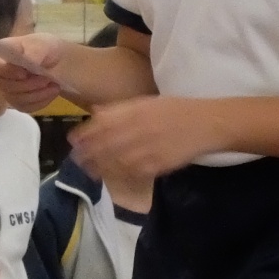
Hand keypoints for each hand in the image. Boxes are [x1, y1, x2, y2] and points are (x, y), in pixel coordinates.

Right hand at [0, 31, 66, 112]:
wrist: (61, 63)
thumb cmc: (48, 49)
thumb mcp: (44, 44)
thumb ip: (34, 50)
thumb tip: (28, 60)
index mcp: (3, 55)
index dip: (7, 71)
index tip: (24, 74)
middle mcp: (2, 74)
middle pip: (5, 86)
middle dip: (28, 84)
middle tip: (46, 78)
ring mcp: (9, 90)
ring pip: (16, 99)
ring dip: (37, 94)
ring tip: (53, 85)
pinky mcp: (20, 103)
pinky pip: (26, 107)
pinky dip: (42, 101)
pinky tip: (52, 92)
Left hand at [70, 96, 217, 180]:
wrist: (206, 124)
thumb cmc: (175, 110)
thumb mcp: (147, 102)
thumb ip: (121, 109)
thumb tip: (96, 113)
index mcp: (136, 111)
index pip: (102, 124)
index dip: (85, 134)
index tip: (73, 140)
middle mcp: (139, 128)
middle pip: (106, 143)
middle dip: (88, 153)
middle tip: (76, 160)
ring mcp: (148, 147)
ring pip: (116, 160)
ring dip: (99, 167)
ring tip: (88, 171)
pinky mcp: (158, 164)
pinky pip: (133, 171)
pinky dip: (119, 174)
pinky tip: (110, 176)